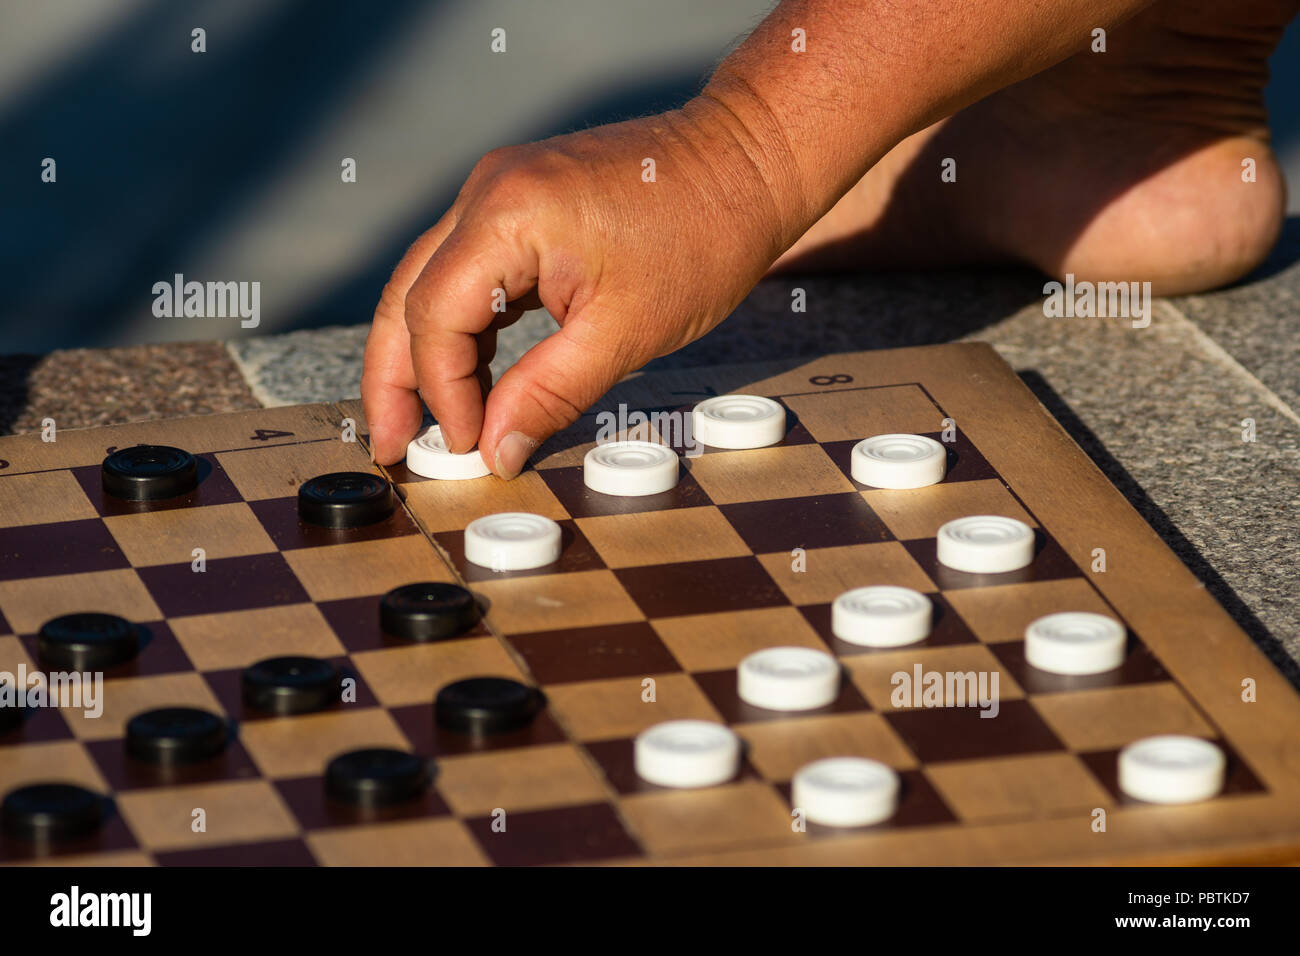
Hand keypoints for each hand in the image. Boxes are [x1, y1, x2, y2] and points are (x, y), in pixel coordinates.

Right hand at [362, 95, 801, 476]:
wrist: (748, 160)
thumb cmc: (702, 236)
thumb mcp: (625, 332)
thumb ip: (548, 393)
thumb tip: (496, 450)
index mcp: (506, 216)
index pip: (434, 317)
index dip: (442, 392)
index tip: (464, 446)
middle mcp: (487, 191)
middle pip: (409, 295)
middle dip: (395, 377)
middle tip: (390, 445)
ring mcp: (500, 190)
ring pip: (432, 282)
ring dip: (426, 353)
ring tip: (423, 423)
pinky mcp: (522, 200)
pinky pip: (471, 268)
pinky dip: (467, 325)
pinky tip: (473, 376)